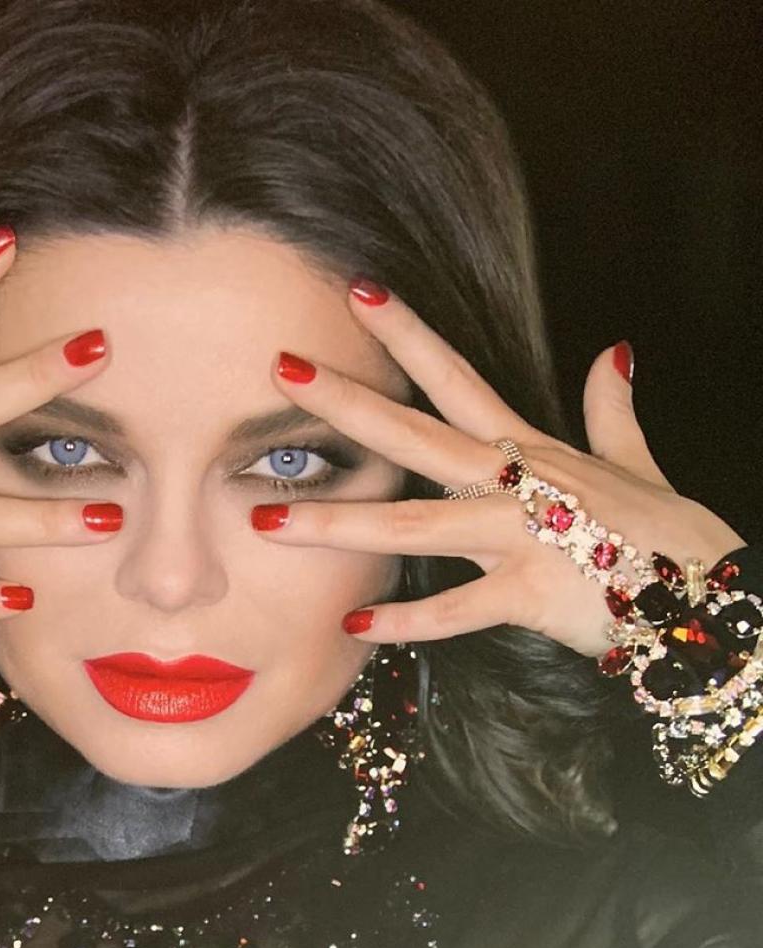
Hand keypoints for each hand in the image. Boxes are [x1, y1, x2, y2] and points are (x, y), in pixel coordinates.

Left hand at [251, 281, 744, 657]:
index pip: (460, 379)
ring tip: (269, 522)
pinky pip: (457, 611)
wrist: (707, 599)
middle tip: (281, 373)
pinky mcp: (529, 592)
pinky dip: (407, 622)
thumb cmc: (667, 538)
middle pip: (417, 436)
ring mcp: (520, 537)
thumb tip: (614, 351)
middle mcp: (516, 483)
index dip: (410, 335)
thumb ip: (612, 412)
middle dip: (348, 405)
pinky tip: (354, 624)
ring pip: (415, 525)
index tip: (362, 294)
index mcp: (533, 450)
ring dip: (340, 524)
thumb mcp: (639, 465)